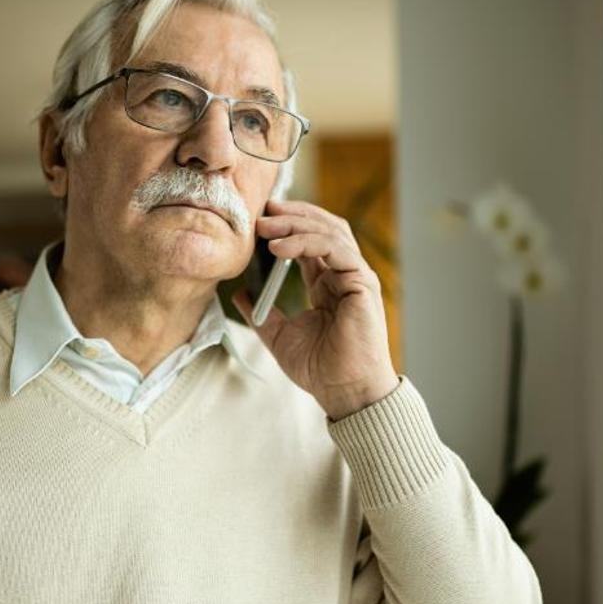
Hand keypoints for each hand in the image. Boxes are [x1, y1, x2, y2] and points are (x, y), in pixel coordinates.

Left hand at [231, 199, 399, 420]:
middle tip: (261, 211)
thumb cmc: (320, 369)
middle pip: (323, 227)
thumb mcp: (279, 336)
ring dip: (296, 222)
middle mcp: (344, 275)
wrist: (343, 392)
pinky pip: (335, 249)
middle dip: (292, 215)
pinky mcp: (363, 282)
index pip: (311, 240)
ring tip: (265, 225)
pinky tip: (280, 247)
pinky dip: (307, 241)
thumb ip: (262, 313)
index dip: (288, 224)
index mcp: (327, 284)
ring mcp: (356, 276)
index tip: (259, 218)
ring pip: (330, 231)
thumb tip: (239, 294)